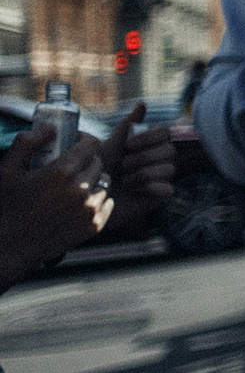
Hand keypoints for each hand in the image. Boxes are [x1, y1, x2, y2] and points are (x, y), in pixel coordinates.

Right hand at [0, 129, 112, 291]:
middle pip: (98, 162)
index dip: (83, 140)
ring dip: (92, 180)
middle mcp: (81, 190)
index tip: (74, 143)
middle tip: (70, 166)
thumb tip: (50, 127)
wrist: (11, 246)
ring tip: (74, 185)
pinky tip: (79, 202)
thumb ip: (27, 142)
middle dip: (85, 160)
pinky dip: (97, 200)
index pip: (91, 144)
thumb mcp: (7, 169)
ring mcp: (90, 209)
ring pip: (104, 182)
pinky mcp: (95, 225)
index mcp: (61, 172)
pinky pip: (107, 202)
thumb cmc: (7, 206)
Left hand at [102, 102, 175, 218]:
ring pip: (169, 169)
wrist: (90, 197)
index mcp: (150, 144)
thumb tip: (142, 102)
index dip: (149, 137)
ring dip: (144, 173)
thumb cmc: (98, 169)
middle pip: (170, 150)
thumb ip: (127, 126)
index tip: (128, 145)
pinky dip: (150, 187)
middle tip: (123, 166)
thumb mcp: (110, 145)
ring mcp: (162, 176)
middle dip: (144, 157)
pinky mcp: (161, 194)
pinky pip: (168, 188)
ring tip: (125, 180)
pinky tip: (134, 190)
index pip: (165, 132)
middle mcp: (160, 158)